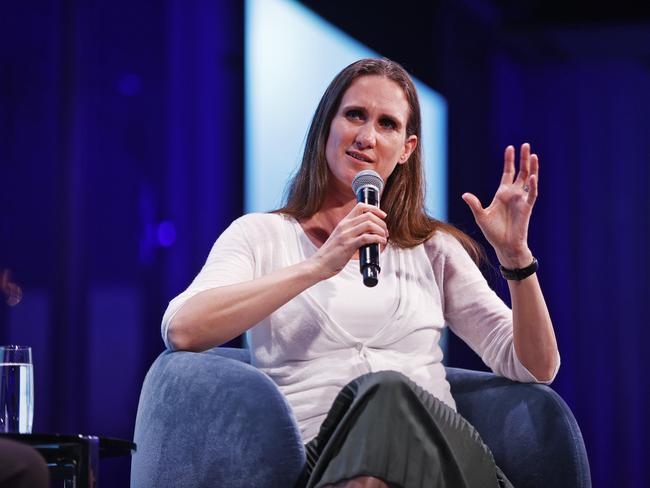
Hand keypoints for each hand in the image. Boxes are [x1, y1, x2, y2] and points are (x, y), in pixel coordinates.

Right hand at [309, 203, 387, 279]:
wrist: (319, 264)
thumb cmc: (330, 255)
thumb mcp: (340, 238)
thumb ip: (351, 233)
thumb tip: (368, 234)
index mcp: (343, 223)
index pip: (360, 206)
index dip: (374, 209)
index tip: (383, 216)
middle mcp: (345, 226)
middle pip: (368, 215)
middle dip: (381, 222)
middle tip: (385, 231)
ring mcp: (346, 235)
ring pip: (369, 224)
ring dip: (381, 230)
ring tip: (384, 237)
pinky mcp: (348, 245)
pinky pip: (367, 238)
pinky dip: (377, 239)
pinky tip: (380, 243)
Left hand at [462, 143, 537, 267]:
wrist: (504, 246)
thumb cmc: (493, 232)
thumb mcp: (481, 216)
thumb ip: (474, 204)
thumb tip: (464, 194)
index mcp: (502, 194)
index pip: (508, 173)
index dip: (509, 161)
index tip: (510, 148)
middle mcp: (513, 194)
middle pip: (521, 172)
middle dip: (523, 159)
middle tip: (525, 145)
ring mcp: (521, 200)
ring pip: (529, 180)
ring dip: (531, 168)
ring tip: (533, 155)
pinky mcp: (527, 208)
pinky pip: (531, 194)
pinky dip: (532, 186)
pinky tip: (533, 177)